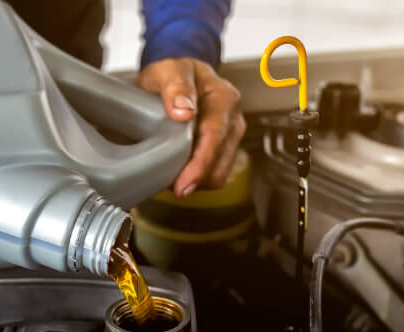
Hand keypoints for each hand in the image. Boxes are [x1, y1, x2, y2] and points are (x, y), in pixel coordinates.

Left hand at [138, 58, 245, 197]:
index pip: (216, 138)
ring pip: (219, 171)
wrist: (179, 72)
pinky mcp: (223, 147)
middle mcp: (233, 119)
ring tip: (171, 180)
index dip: (200, 165)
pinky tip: (179, 173)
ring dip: (197, 180)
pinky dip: (197, 177)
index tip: (183, 184)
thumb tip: (184, 112)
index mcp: (224, 99)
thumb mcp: (169, 71)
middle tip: (170, 188)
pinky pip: (214, 171)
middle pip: (221, 162)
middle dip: (198, 179)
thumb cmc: (174, 71)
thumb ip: (176, 87)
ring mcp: (231, 135)